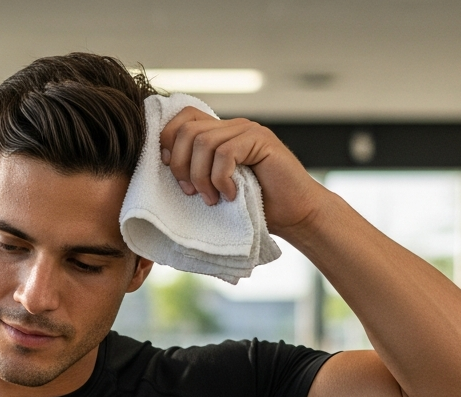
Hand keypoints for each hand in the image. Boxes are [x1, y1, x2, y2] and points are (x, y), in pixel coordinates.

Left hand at [158, 107, 325, 234]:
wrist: (296, 214)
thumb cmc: (256, 206)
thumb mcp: (216, 187)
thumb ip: (197, 170)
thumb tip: (164, 167)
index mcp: (220, 133)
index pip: (182, 118)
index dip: (168, 141)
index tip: (172, 173)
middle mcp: (233, 126)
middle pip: (187, 130)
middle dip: (181, 166)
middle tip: (190, 193)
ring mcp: (248, 130)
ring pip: (203, 143)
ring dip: (201, 176)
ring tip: (212, 199)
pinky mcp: (261, 141)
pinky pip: (226, 153)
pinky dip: (221, 179)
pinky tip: (230, 195)